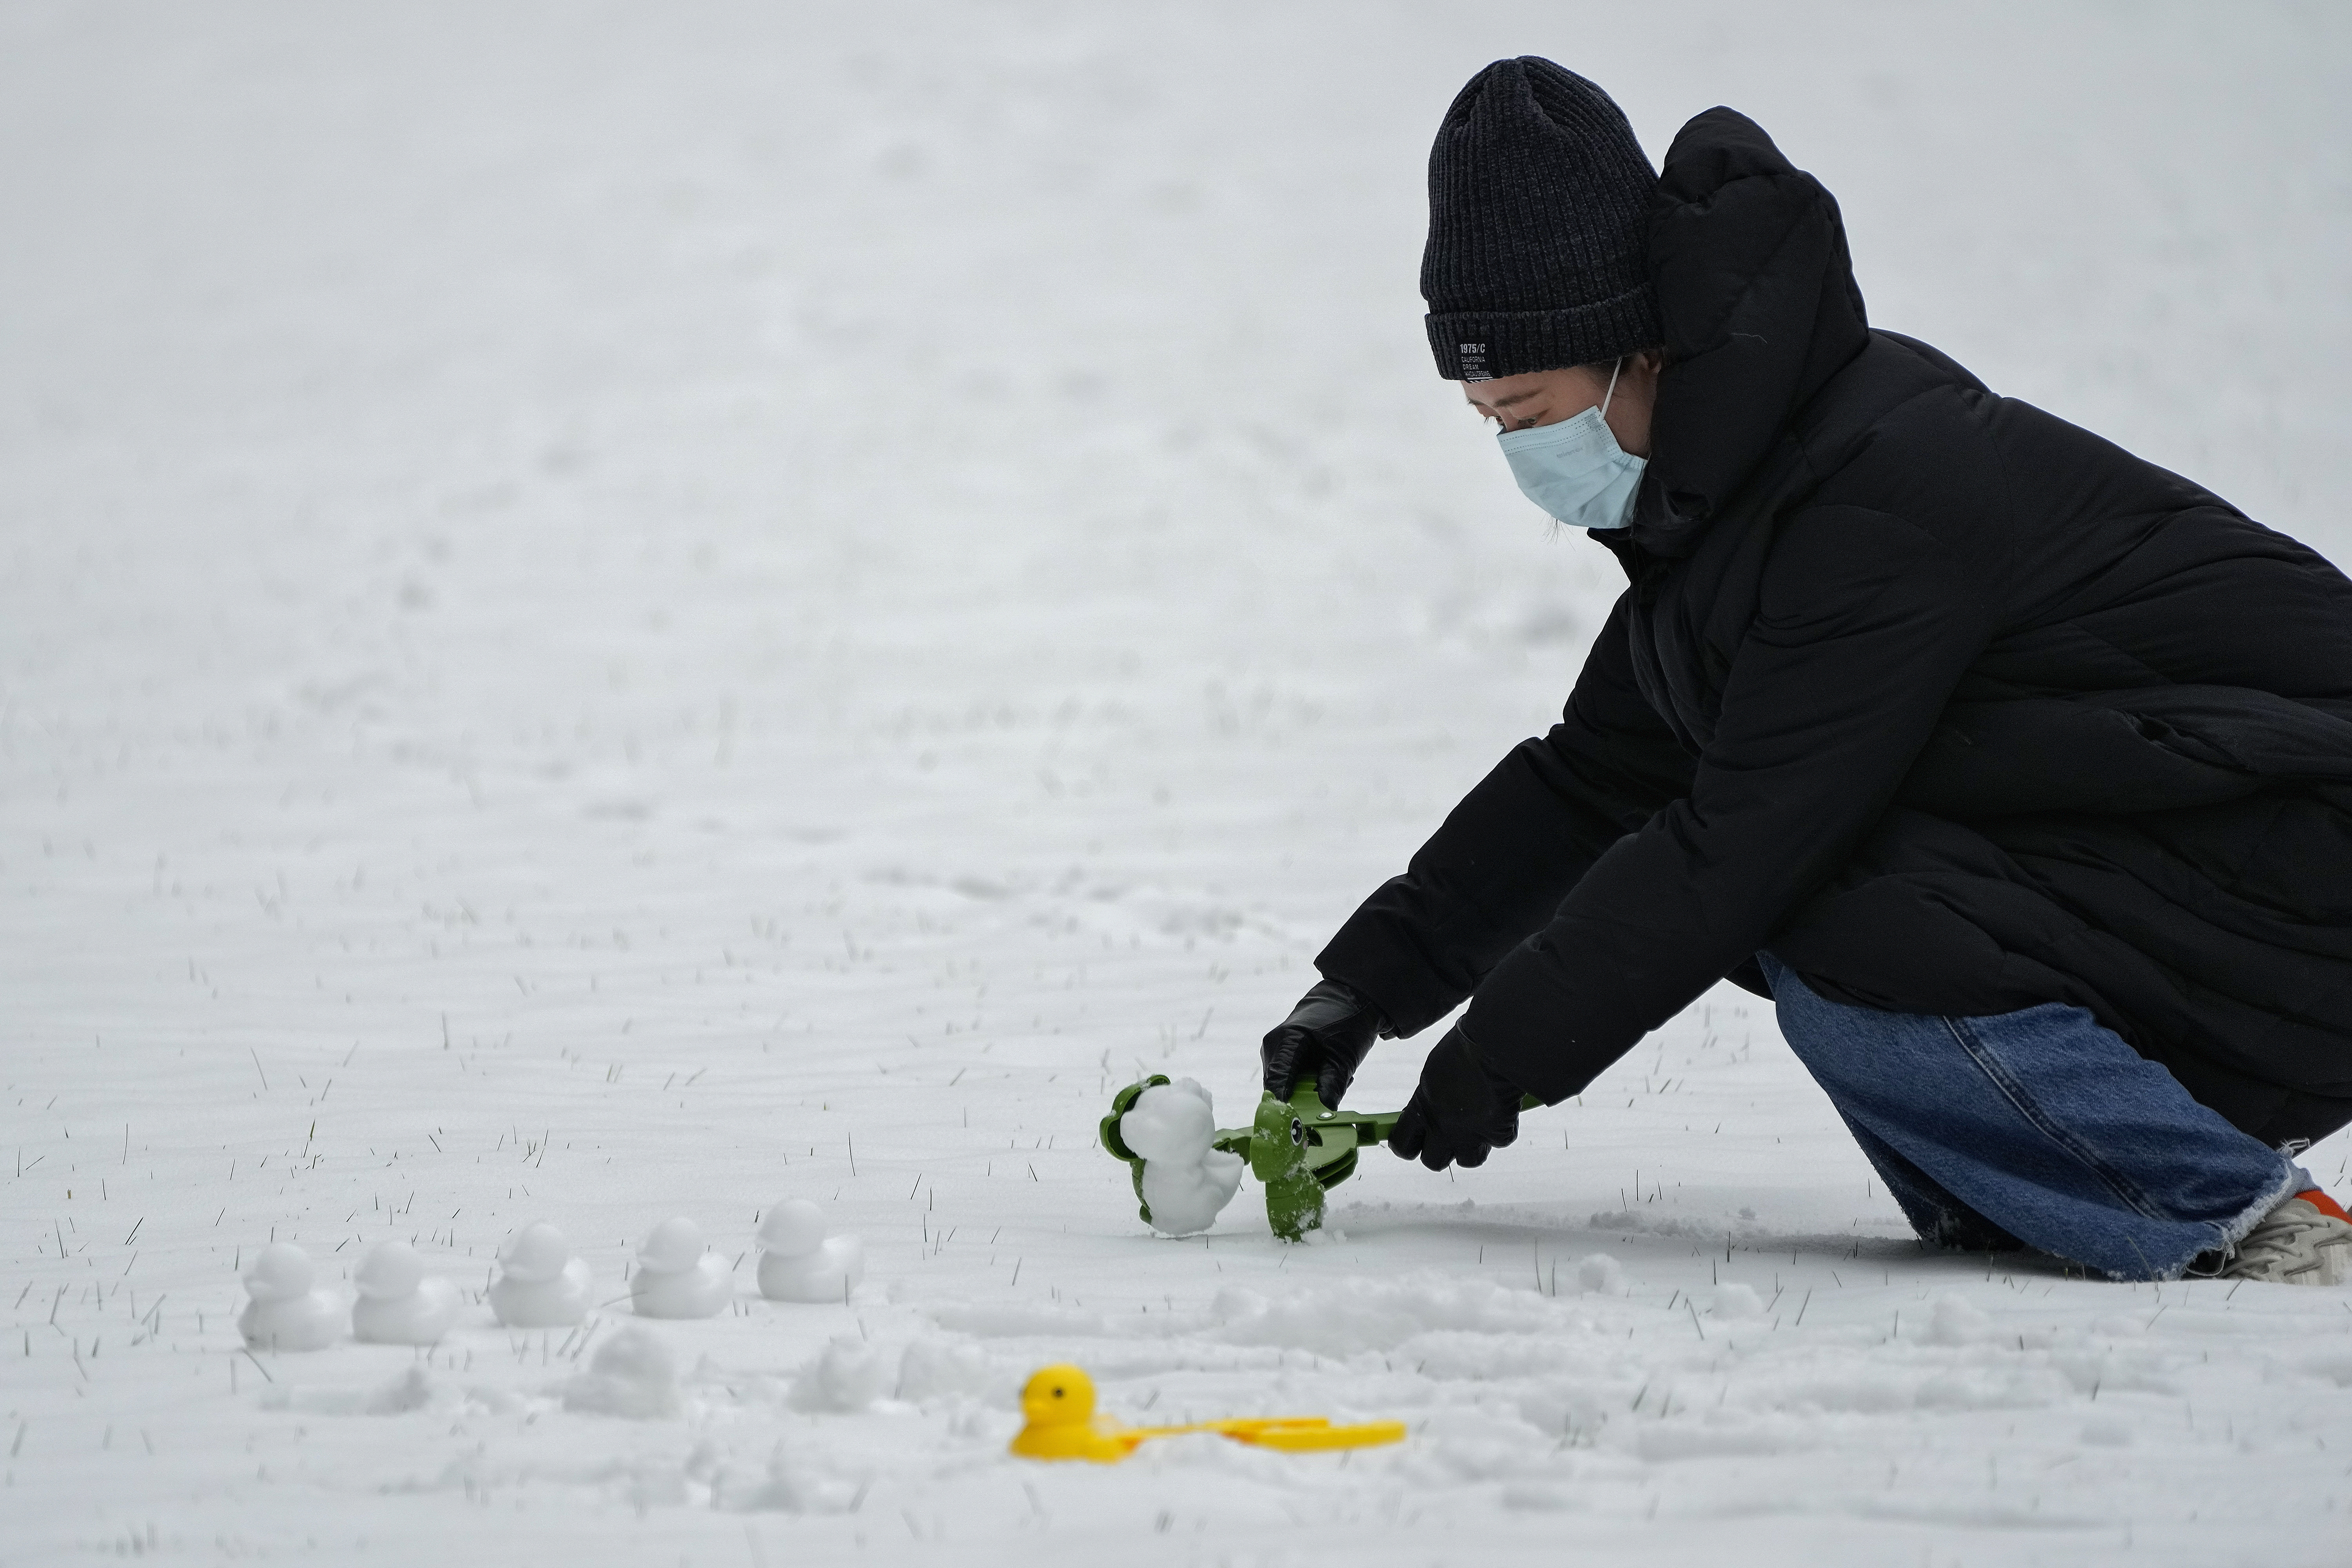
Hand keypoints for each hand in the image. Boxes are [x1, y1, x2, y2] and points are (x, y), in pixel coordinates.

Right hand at [1260, 978, 1385, 1108]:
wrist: (1349, 999)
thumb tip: (1326, 1109)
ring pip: (1285, 1084)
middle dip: (1303, 1098)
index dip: (1284, 1105)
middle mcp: (1273, 1044)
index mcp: (1286, 1040)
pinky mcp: (1282, 1053)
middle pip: (1279, 1087)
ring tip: (1335, 1076)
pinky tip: (1328, 1071)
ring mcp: (1275, 1049)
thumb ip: (1333, 1083)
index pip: (1276, 1081)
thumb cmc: (1347, 1022)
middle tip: (1331, 1095)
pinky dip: (1308, 1082)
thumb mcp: (1345, 1055)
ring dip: (1309, 1090)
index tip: (1297, 1124)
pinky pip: (1290, 1078)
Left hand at [1390, 1025, 1521, 1169]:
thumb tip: (1428, 1109)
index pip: (1402, 1144)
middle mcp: (1444, 1128)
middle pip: (1433, 1162)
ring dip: (1472, 1148)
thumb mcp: (1432, 1075)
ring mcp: (1471, 1135)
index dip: (1407, 1146)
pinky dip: (1501, 1130)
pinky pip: (1498, 1142)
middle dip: (1440, 1152)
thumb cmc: (1461, 1051)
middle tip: (1448, 1137)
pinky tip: (1502, 1111)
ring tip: (1477, 1128)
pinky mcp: (1498, 1135)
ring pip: (1468, 1160)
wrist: (1494, 1047)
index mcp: (1422, 1110)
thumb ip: (1428, 1099)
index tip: (1412, 1143)